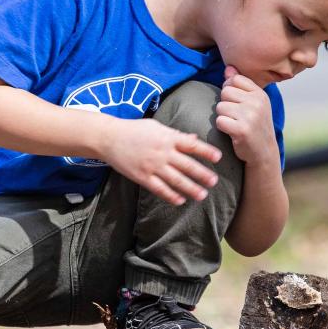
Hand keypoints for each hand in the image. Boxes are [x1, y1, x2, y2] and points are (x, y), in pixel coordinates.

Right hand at [101, 118, 221, 205]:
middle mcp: (162, 153)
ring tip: (202, 195)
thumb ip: (176, 134)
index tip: (218, 158)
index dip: (206, 152)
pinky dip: (170, 196)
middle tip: (214, 182)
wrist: (109, 138)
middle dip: (202, 174)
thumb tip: (194, 139)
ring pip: (176, 180)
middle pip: (187, 166)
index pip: (192, 145)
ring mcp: (152, 166)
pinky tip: (180, 201)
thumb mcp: (156, 127)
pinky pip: (159, 189)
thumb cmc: (134, 130)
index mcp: (167, 138)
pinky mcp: (142, 177)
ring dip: (191, 189)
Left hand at [215, 65, 278, 166]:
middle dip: (226, 104)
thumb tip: (228, 68)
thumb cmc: (255, 125)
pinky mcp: (242, 130)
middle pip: (225, 91)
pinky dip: (222, 127)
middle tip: (236, 116)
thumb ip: (240, 85)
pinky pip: (220, 120)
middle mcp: (257, 103)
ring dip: (223, 116)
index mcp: (260, 94)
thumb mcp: (253, 103)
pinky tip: (232, 132)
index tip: (237, 102)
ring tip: (235, 124)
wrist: (263, 152)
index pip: (235, 79)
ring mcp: (250, 116)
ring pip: (220, 106)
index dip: (230, 90)